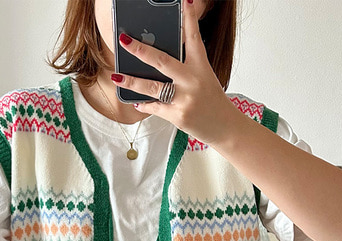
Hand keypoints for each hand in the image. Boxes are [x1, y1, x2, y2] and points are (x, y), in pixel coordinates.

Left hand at [111, 0, 237, 146]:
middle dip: (141, 50)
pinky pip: (155, 108)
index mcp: (201, 67)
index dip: (188, 18)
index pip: (194, 38)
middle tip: (124, 40)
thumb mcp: (204, 79)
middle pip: (162, 61)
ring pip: (152, 87)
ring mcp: (184, 99)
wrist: (225, 127)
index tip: (184, 1)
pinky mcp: (178, 116)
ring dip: (131, 82)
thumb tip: (156, 64)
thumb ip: (184, 69)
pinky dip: (143, 104)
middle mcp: (192, 81)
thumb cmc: (212, 101)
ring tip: (116, 77)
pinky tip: (135, 102)